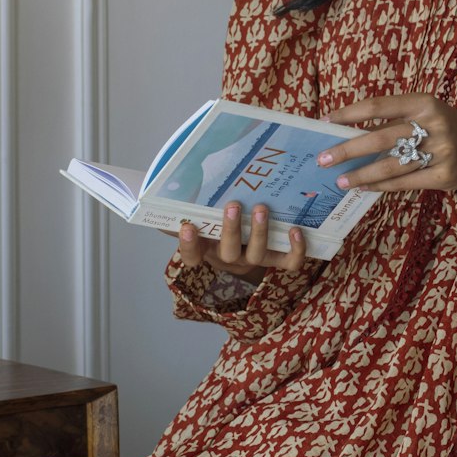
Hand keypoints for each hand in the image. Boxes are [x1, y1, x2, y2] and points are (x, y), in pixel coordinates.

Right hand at [177, 202, 308, 280]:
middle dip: (231, 229)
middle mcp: (229, 258)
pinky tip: (295, 230)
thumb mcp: (197, 214)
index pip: (191, 256)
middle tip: (232, 206)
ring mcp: (253, 259)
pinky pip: (288, 262)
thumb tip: (160, 195)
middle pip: (228, 253)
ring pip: (257, 255)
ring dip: (260, 233)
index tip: (188, 227)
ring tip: (262, 209)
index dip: (189, 245)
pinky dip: (296, 250)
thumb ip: (179, 209)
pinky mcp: (276, 258)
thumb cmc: (216, 222)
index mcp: (206, 250)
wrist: (242, 238)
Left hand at [321, 95, 456, 193]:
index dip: (350, 113)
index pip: (379, 106)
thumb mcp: (427, 114)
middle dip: (347, 150)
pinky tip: (364, 188)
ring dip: (361, 174)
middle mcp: (433, 125)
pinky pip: (404, 182)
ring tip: (340, 180)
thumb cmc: (448, 128)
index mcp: (425, 103)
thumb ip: (396, 121)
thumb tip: (351, 134)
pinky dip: (381, 186)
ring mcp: (440, 152)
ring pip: (390, 164)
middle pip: (380, 138)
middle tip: (323, 159)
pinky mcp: (444, 176)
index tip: (326, 121)